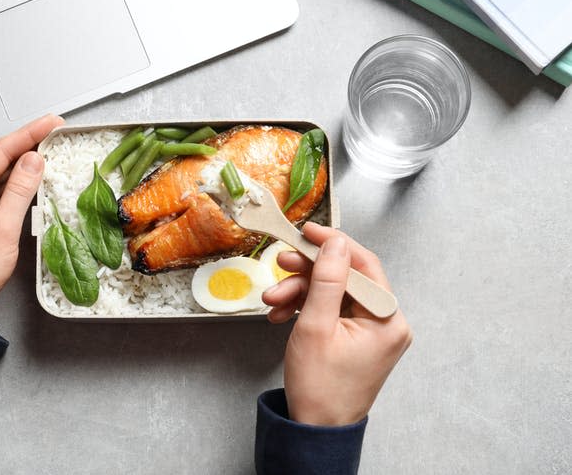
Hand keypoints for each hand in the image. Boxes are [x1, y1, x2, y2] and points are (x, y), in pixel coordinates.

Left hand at [0, 114, 63, 318]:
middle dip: (27, 146)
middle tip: (55, 134)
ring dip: (22, 166)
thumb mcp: (2, 230)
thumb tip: (34, 161)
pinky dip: (14, 186)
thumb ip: (19, 191)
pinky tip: (30, 184)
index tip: (51, 123)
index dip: (29, 134)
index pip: (0, 151)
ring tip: (49, 153)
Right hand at [262, 223, 412, 425]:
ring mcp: (371, 332)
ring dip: (300, 292)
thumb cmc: (319, 388)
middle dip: (308, 273)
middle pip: (345, 278)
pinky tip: (282, 314)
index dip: (333, 244)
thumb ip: (326, 279)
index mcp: (387, 320)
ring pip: (333, 293)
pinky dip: (306, 308)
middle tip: (281, 264)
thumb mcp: (316, 326)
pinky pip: (331, 310)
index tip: (308, 231)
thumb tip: (335, 242)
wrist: (315, 429)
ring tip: (273, 301)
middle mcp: (386, 323)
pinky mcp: (356, 338)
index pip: (364, 265)